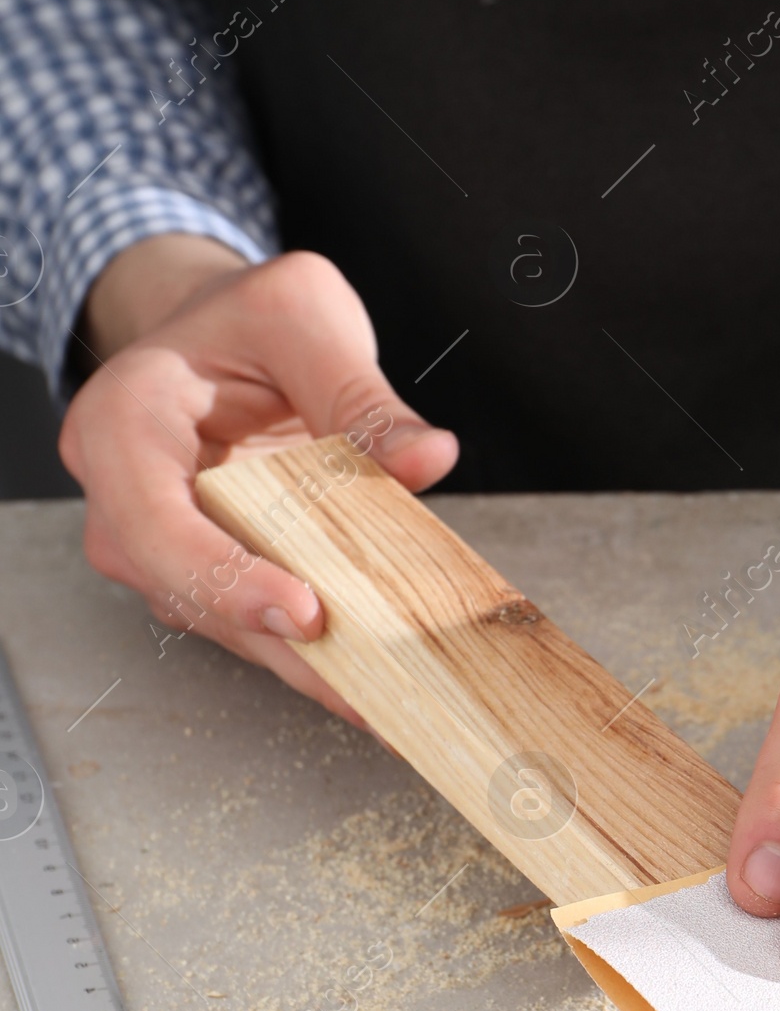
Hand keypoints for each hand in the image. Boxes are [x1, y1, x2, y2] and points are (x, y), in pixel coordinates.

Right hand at [60, 238, 456, 720]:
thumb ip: (361, 393)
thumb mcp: (305, 315)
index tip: (303, 613)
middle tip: (365, 687)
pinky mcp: (201, 570)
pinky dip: (307, 648)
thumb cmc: (247, 319)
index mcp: (124, 421)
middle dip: (276, 643)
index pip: (155, 522)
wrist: (218, 334)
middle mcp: (122, 494)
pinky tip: (371, 675)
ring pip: (219, 621)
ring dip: (298, 663)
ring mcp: (155, 543)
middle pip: (185, 589)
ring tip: (382, 694)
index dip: (224, 577)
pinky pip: (247, 619)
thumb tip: (426, 458)